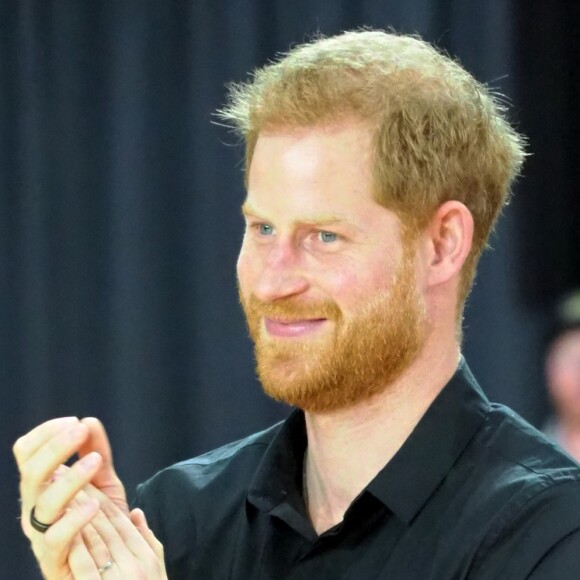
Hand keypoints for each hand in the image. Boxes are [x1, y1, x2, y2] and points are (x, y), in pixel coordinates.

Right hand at [13, 416, 127, 577]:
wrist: (112, 567)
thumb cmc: (101, 522)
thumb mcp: (104, 482)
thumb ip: (97, 451)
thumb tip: (89, 421)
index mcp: (42, 486)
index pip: (27, 453)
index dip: (46, 433)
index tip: (74, 421)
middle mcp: (35, 508)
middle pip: (30, 473)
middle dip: (54, 447)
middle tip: (80, 430)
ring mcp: (42, 534)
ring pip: (42, 503)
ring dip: (69, 478)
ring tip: (95, 461)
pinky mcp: (54, 560)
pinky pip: (56, 539)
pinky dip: (73, 521)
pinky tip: (93, 506)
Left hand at [68, 488, 165, 578]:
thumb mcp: (155, 571)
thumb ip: (146, 541)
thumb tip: (136, 512)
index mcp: (147, 557)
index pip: (121, 521)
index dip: (102, 499)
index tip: (86, 482)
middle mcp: (135, 566)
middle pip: (107, 526)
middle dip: (87, 500)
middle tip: (70, 479)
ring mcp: (119, 579)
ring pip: (96, 540)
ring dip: (77, 516)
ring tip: (63, 496)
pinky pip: (85, 563)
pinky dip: (75, 544)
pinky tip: (62, 527)